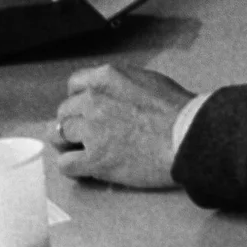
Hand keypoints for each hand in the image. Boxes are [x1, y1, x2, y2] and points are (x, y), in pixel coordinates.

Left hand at [50, 63, 193, 188]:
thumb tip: (114, 94)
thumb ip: (120, 85)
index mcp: (104, 78)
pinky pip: (66, 164)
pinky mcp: (95, 159)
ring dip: (68, 143)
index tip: (87, 111)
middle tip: (88, 135)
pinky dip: (72, 167)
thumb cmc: (179, 111)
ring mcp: (91, 130)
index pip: (73, 86)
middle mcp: (92, 100)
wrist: (189, 137)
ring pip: (57, 134)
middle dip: (74, 123)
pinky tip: (83, 169)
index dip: (79, 101)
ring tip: (81, 151)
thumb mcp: (146, 80)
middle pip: (64, 111)